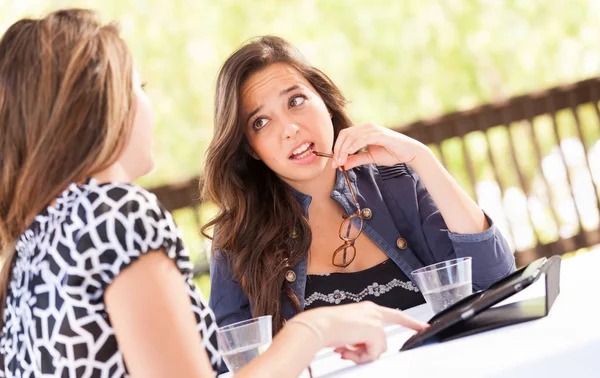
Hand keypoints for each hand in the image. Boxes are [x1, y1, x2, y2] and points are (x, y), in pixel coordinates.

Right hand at [299, 302, 427, 363]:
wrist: (319, 325)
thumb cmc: (327, 327)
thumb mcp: (348, 332)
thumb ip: (361, 338)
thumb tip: (365, 352)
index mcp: (367, 309)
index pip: (395, 315)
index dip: (411, 322)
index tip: (424, 327)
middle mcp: (373, 311)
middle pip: (382, 341)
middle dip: (366, 351)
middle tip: (348, 351)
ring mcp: (375, 320)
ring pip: (378, 349)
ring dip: (361, 354)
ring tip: (345, 349)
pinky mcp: (375, 329)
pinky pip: (374, 353)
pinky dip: (360, 356)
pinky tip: (348, 349)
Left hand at [332, 123, 426, 169]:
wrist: (409, 153)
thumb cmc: (391, 153)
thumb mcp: (370, 158)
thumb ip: (356, 159)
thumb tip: (342, 165)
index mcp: (364, 131)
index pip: (344, 135)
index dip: (337, 148)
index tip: (334, 163)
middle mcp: (367, 127)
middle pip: (345, 134)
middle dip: (338, 149)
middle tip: (336, 163)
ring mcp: (373, 129)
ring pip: (352, 136)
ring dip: (344, 150)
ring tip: (341, 161)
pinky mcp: (380, 134)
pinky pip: (363, 138)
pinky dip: (354, 145)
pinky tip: (350, 153)